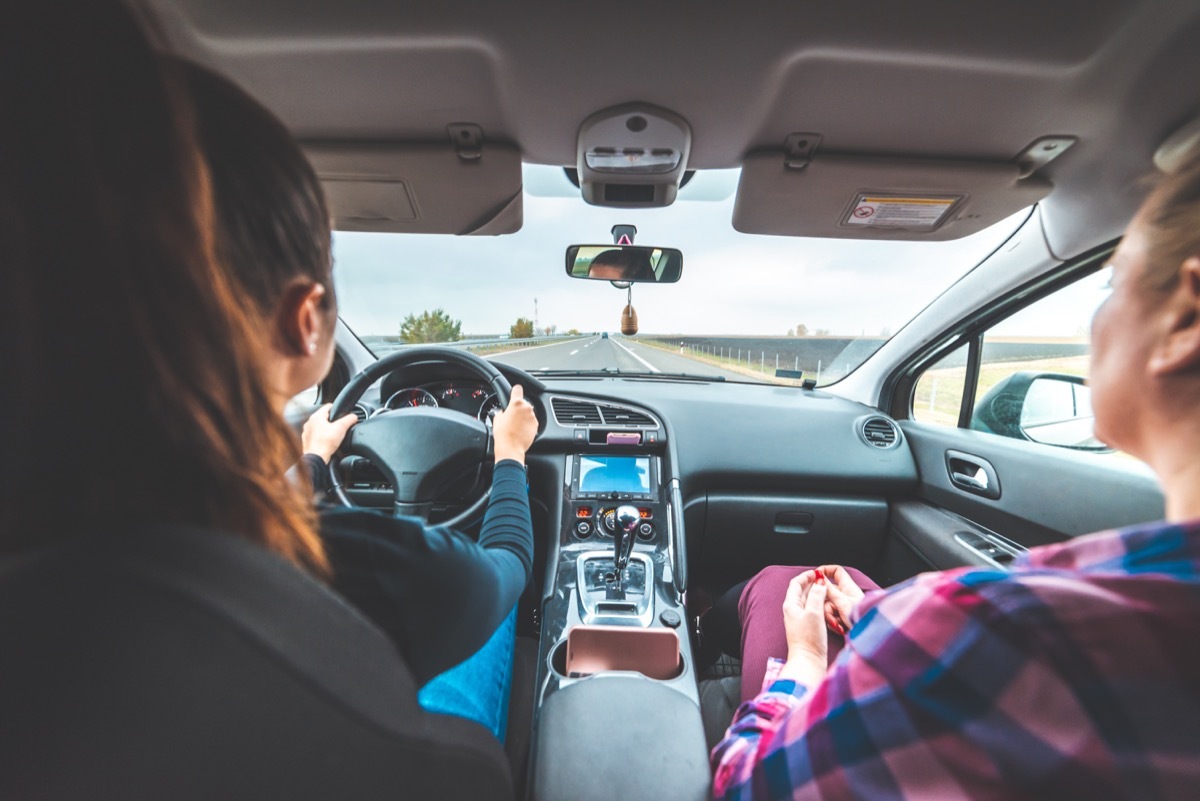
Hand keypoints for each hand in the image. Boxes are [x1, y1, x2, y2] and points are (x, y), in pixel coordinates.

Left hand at [302, 403, 357, 462]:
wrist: (316, 458)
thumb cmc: (325, 443)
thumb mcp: (341, 428)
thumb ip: (349, 420)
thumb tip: (354, 416)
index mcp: (316, 416)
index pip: (328, 406)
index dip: (337, 409)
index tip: (342, 413)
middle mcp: (309, 423)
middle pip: (324, 417)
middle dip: (332, 421)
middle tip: (339, 426)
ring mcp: (307, 432)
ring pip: (319, 426)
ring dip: (326, 429)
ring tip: (333, 435)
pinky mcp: (307, 441)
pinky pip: (315, 435)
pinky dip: (321, 437)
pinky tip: (327, 442)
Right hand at [491, 384, 537, 463]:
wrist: (511, 447)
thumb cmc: (503, 433)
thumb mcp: (497, 418)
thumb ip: (502, 410)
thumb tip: (504, 412)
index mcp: (516, 403)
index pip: (517, 389)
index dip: (515, 390)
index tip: (516, 390)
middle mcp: (527, 408)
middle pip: (523, 403)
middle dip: (518, 409)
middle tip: (511, 417)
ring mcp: (533, 417)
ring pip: (528, 413)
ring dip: (523, 417)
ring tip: (515, 426)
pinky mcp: (536, 426)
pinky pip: (531, 422)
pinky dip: (527, 424)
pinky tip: (520, 431)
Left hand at [777, 569, 828, 688]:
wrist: (808, 661)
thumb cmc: (809, 638)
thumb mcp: (814, 613)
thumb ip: (816, 595)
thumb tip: (819, 583)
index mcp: (791, 605)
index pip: (796, 584)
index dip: (806, 576)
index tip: (817, 572)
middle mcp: (793, 611)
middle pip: (802, 592)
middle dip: (813, 584)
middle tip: (825, 580)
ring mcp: (800, 620)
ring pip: (808, 601)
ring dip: (817, 594)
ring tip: (828, 591)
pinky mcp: (807, 628)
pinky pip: (813, 611)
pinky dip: (820, 605)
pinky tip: (828, 606)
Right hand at [817, 564, 864, 635]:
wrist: (870, 636)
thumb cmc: (861, 617)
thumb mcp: (842, 603)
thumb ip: (829, 590)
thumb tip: (818, 576)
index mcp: (848, 587)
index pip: (836, 571)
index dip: (825, 571)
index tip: (816, 577)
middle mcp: (846, 595)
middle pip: (828, 593)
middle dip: (824, 604)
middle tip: (829, 612)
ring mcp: (844, 607)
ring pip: (827, 607)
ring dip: (830, 616)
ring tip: (837, 624)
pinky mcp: (843, 618)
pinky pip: (831, 617)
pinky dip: (834, 623)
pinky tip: (840, 628)